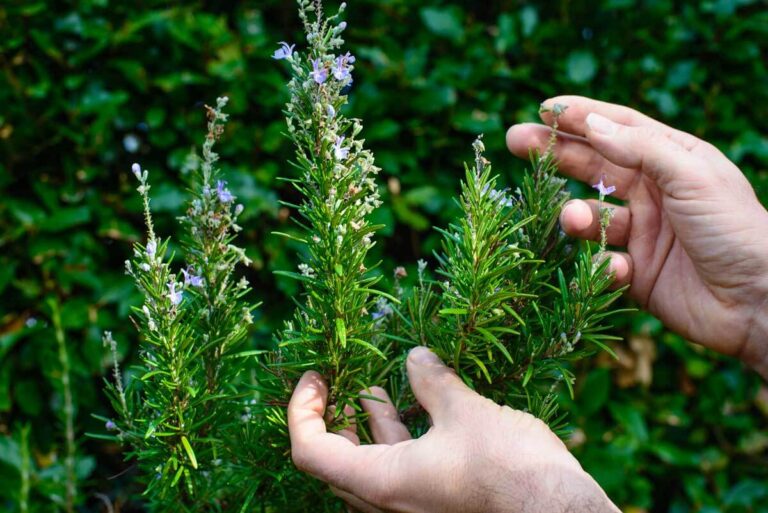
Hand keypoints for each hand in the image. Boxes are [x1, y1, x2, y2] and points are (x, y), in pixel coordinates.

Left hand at [289, 347, 618, 512]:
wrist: (560, 510)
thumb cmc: (510, 467)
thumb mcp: (464, 412)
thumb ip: (432, 382)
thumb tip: (414, 357)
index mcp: (381, 483)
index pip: (311, 451)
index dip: (302, 410)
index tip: (317, 377)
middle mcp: (388, 504)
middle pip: (335, 461)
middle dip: (333, 418)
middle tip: (338, 384)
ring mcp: (412, 507)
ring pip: (371, 467)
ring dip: (368, 427)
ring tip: (372, 391)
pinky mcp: (435, 502)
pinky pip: (401, 471)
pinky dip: (399, 440)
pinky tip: (416, 408)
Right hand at [506, 96, 767, 377]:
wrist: (759, 300)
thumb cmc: (734, 228)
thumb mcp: (691, 175)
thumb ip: (639, 149)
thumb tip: (591, 125)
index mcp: (671, 160)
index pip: (618, 129)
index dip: (580, 116)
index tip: (543, 108)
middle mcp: (652, 192)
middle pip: (592, 166)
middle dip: (554, 154)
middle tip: (515, 141)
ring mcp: (642, 233)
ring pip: (591, 217)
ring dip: (577, 217)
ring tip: (573, 220)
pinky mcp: (635, 274)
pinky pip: (602, 263)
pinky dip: (603, 266)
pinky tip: (621, 271)